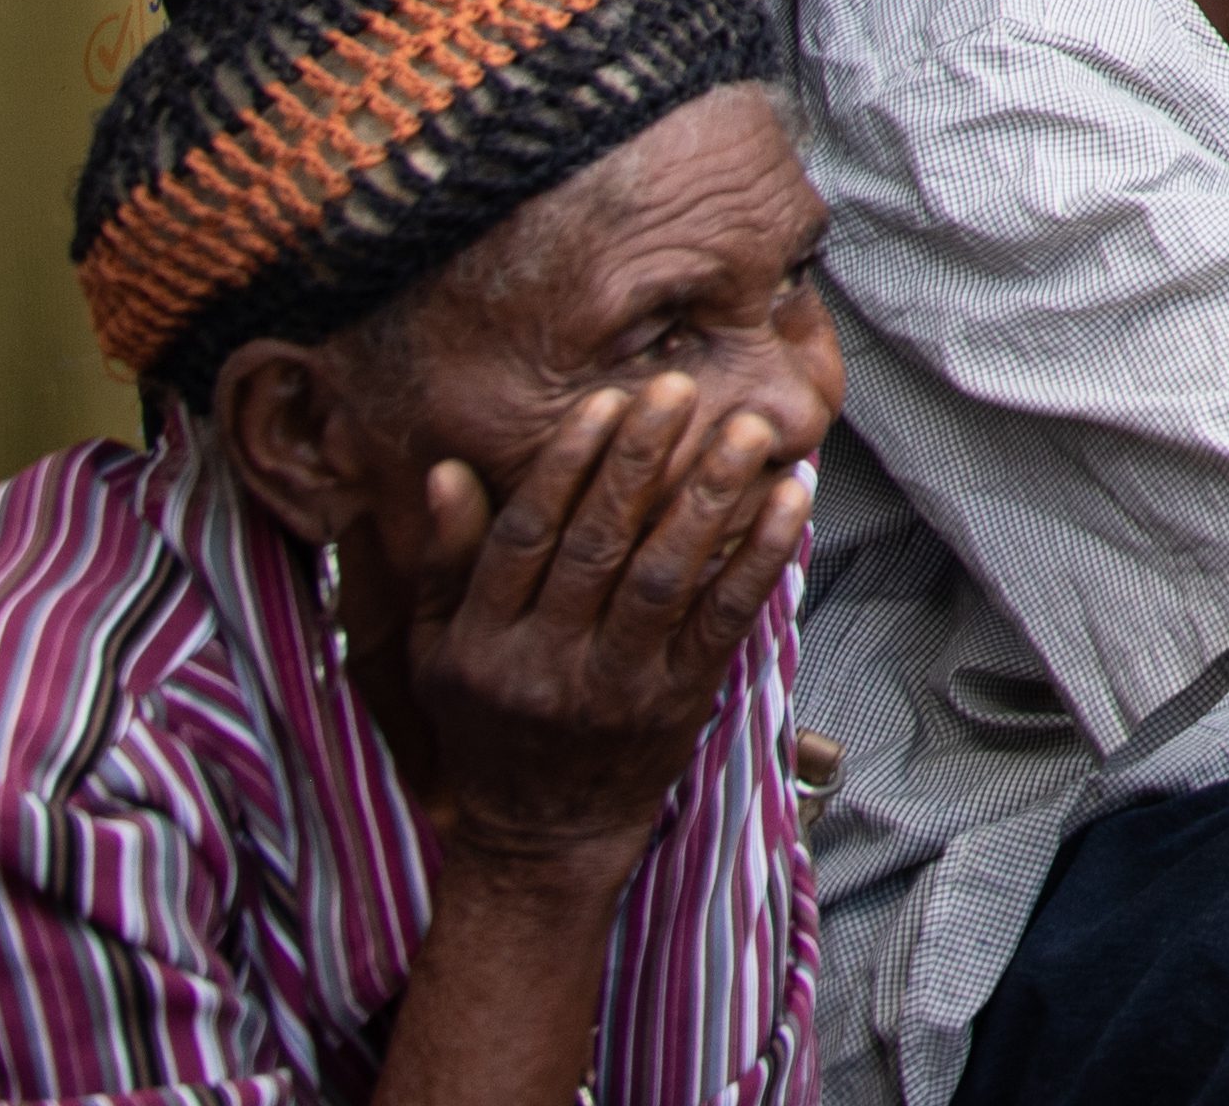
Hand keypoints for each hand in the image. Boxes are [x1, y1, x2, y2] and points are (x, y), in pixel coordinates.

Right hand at [400, 373, 819, 883]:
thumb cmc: (488, 727)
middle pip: (596, 547)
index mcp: (479, 646)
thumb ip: (443, 566)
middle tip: (679, 389)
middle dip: (640, 462)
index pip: (523, 538)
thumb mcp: (438, 656)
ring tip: (747, 430)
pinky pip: (723, 619)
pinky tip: (790, 500)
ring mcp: (614, 687)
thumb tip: (447, 471)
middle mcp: (543, 665)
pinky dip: (759, 556)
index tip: (606, 400)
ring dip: (709, 497)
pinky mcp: (677, 702)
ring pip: (664, 578)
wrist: (540, 839)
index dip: (566, 465)